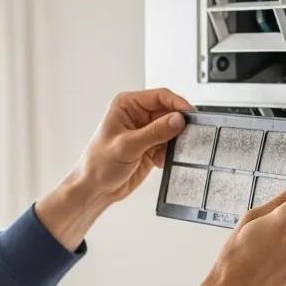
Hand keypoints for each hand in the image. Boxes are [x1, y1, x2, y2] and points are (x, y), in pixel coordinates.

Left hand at [36, 87, 191, 249]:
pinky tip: (160, 161)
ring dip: (174, 141)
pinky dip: (170, 153)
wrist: (95, 188)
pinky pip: (169, 145)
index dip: (177, 104)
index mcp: (127, 105)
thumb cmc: (98, 164)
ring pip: (171, 129)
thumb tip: (177, 120)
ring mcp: (145, 131)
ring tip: (169, 152)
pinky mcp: (151, 147)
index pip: (160, 96)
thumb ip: (155, 132)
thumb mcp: (128, 145)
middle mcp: (137, 115)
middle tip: (187, 136)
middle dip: (178, 125)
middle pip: (169, 112)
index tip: (190, 115)